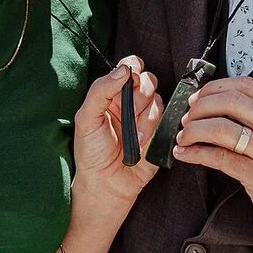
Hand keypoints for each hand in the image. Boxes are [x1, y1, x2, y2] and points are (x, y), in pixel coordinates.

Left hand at [72, 56, 163, 208]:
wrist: (105, 184)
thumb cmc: (91, 152)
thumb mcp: (86, 118)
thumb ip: (101, 90)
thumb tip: (122, 70)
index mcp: (113, 94)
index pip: (129, 68)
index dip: (133, 68)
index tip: (129, 78)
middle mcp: (131, 103)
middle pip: (148, 80)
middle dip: (139, 94)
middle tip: (127, 111)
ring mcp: (146, 118)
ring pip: (157, 100)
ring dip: (144, 118)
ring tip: (131, 136)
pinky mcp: (159, 133)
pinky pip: (166, 120)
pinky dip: (153, 130)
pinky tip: (141, 142)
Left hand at [172, 76, 252, 252]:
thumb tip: (214, 105)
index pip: (247, 86)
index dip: (215, 88)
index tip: (197, 98)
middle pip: (232, 102)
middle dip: (201, 107)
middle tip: (187, 118)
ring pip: (223, 129)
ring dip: (194, 130)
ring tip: (183, 137)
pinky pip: (219, 158)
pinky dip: (196, 153)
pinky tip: (185, 154)